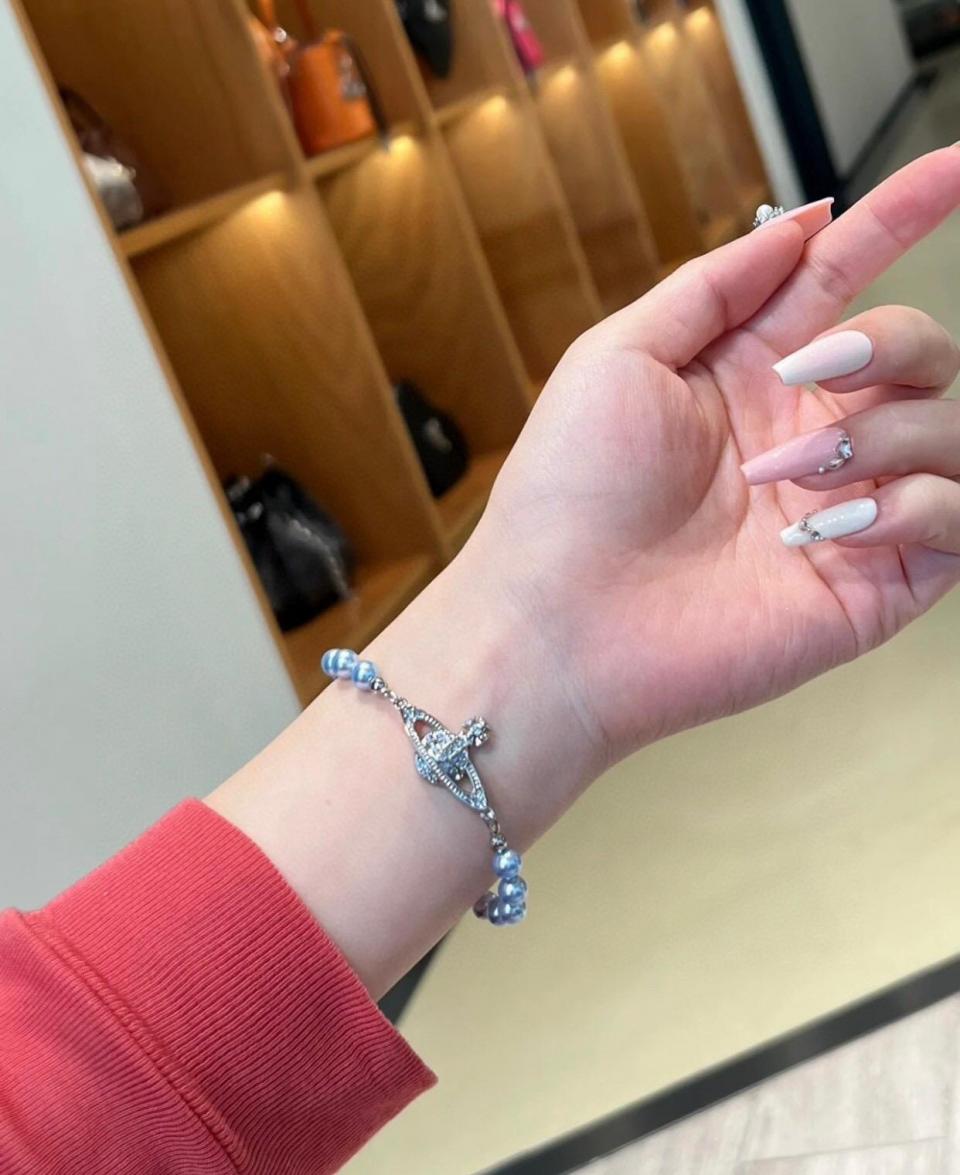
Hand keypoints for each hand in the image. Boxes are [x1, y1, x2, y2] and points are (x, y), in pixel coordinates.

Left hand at [209, 149, 957, 994]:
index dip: (903, 217)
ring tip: (788, 478)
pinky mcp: (871, 584)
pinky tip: (830, 529)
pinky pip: (959, 519)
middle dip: (889, 342)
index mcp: (751, 378)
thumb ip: (717, 285)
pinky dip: (916, 508)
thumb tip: (803, 220)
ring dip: (881, 435)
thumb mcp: (621, 356)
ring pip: (950, 431)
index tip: (951, 166)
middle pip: (921, 352)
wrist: (559, 623)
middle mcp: (809, 435)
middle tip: (809, 375)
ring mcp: (845, 509)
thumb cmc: (567, 495)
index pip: (849, 281)